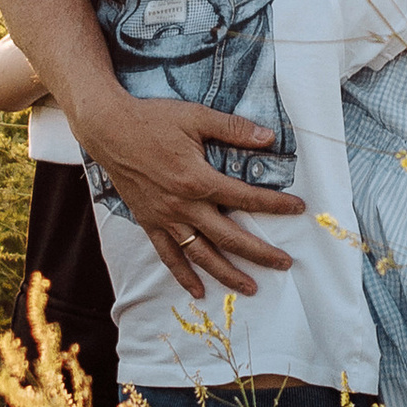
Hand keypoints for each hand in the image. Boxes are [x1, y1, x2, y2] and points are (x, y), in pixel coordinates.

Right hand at [78, 90, 300, 299]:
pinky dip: (183, 275)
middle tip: (285, 263)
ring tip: (250, 287)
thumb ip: (233, 129)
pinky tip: (198, 290)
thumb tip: (269, 137)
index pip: (245, 197)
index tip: (298, 209)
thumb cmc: (153, 120)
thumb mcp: (196, 116)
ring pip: (201, 254)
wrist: (109, 129)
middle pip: (229, 236)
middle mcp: (183, 205)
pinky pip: (168, 255)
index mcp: (198, 179)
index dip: (274, 204)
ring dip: (227, 273)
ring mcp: (165, 218)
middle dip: (260, 252)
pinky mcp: (149, 222)